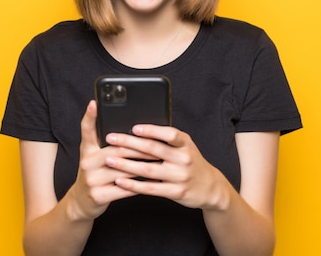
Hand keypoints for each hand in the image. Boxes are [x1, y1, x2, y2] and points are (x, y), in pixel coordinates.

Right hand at [66, 101, 152, 220]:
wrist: (82, 202)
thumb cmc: (95, 173)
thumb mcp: (94, 155)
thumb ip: (104, 141)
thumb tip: (129, 127)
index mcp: (87, 150)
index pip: (86, 130)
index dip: (90, 116)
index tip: (95, 103)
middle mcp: (86, 163)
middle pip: (116, 150)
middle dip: (139, 147)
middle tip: (157, 144)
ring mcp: (92, 180)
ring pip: (123, 170)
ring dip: (143, 165)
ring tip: (159, 160)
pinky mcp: (99, 196)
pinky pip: (125, 189)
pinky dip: (141, 184)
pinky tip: (153, 180)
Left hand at [103, 125, 229, 210]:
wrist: (210, 187)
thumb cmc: (191, 163)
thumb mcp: (185, 147)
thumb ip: (167, 140)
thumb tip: (139, 130)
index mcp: (185, 143)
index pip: (169, 133)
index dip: (151, 130)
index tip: (134, 128)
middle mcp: (184, 158)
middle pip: (153, 149)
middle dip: (129, 143)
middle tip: (111, 138)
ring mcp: (180, 176)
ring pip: (148, 169)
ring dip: (126, 164)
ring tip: (109, 159)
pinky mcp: (175, 192)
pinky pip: (150, 188)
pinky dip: (133, 184)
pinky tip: (120, 181)